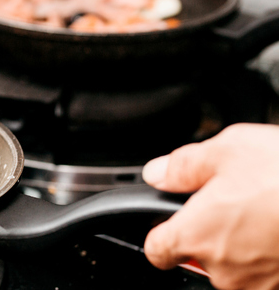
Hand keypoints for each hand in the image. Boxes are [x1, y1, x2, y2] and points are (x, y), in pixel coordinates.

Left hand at [143, 124, 278, 289]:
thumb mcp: (227, 149)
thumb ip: (183, 166)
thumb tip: (158, 174)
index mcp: (197, 234)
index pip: (157, 250)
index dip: (160, 235)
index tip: (167, 226)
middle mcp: (225, 269)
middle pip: (201, 258)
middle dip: (212, 232)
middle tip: (236, 203)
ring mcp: (261, 285)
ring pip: (237, 269)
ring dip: (245, 247)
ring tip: (266, 214)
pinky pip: (268, 274)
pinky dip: (271, 255)